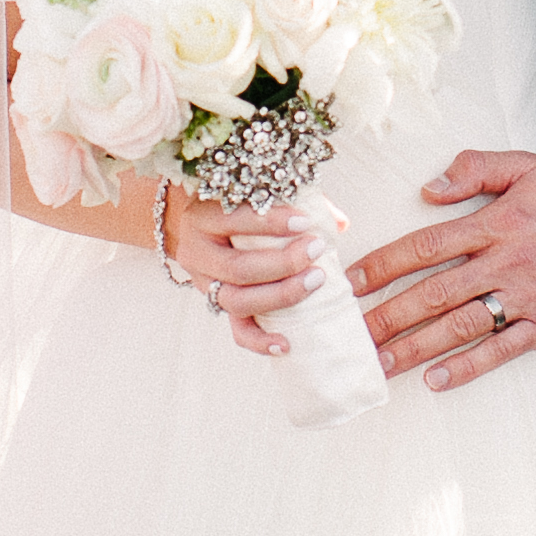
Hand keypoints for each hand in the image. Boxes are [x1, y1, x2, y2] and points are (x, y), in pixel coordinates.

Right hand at [159, 186, 328, 359]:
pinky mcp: (218, 307)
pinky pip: (237, 331)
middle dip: (282, 263)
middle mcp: (196, 252)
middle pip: (237, 268)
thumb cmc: (241, 204)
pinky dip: (261, 341)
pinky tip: (286, 343)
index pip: (233, 219)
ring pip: (237, 301)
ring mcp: (204, 284)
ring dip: (280, 295)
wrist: (207, 225)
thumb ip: (296, 199)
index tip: (306, 222)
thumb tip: (339, 223)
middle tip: (316, 250)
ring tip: (315, 280)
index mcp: (202, 216)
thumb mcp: (258, 192)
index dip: (270, 223)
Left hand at [349, 152, 535, 392]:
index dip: (385, 265)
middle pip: (433, 293)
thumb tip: (431, 188)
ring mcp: (525, 298)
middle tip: (352, 335)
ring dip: (416, 347)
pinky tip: (437, 380)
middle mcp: (504, 263)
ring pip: (460, 326)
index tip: (352, 282)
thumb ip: (477, 169)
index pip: (426, 246)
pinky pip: (502, 350)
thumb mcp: (529, 167)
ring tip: (381, 363)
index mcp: (495, 224)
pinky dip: (468, 367)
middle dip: (388, 316)